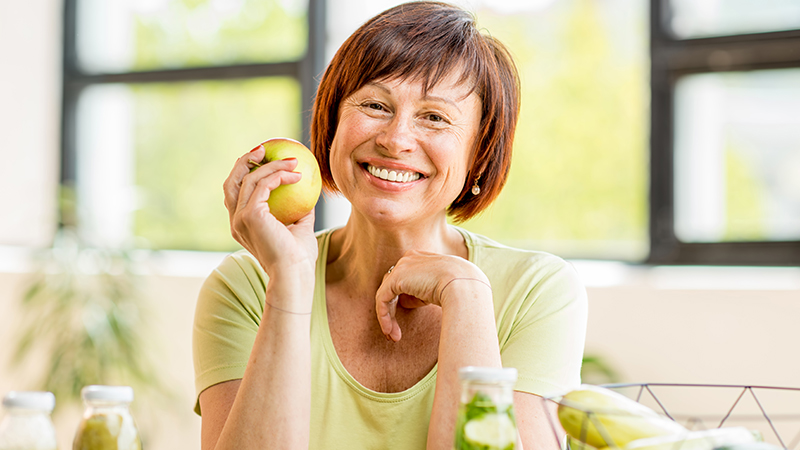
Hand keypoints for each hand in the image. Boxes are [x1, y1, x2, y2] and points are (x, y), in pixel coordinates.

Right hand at [222, 145, 317, 278]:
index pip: (236, 194)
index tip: (264, 160)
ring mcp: (240, 218)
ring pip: (248, 179)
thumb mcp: (300, 229)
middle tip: (264, 149)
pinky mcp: (250, 215)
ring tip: (292, 160)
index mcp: (242, 226)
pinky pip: (263, 185)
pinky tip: (297, 175)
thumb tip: (308, 192)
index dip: (245, 173)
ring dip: (271, 165)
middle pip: (232, 182)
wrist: (294, 276)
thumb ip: (300, 212)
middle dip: (244, 161)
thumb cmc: (298, 258)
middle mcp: (236, 221)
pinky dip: (279, 175)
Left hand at [374, 250, 490, 341]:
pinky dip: (384, 316)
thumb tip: (405, 301)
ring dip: (388, 317)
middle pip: (392, 286)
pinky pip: (382, 299)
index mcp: (420, 257)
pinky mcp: (395, 278)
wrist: (464, 285)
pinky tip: (390, 330)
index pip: (404, 278)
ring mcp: (402, 266)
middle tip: (394, 332)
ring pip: (386, 294)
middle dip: (392, 310)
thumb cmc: (459, 289)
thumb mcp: (438, 288)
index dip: (402, 299)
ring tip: (394, 336)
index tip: (405, 319)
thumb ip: (420, 292)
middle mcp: (409, 258)